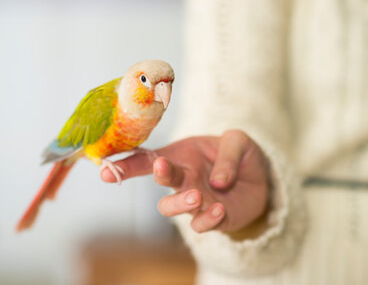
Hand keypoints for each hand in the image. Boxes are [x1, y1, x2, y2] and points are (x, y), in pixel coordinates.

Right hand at [101, 130, 269, 232]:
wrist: (261, 179)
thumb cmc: (241, 155)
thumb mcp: (239, 142)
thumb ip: (228, 154)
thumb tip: (216, 181)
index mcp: (182, 156)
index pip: (149, 159)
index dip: (126, 164)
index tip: (106, 169)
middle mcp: (183, 179)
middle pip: (160, 181)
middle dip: (159, 175)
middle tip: (162, 168)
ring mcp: (194, 200)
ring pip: (172, 207)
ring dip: (181, 203)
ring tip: (197, 196)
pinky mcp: (211, 218)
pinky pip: (200, 225)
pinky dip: (207, 220)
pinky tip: (220, 209)